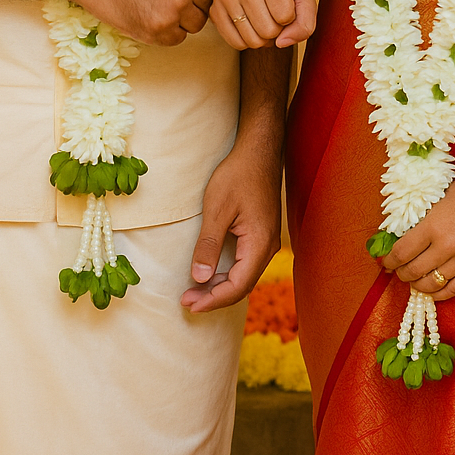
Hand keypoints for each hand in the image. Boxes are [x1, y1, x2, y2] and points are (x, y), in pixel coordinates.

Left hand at [180, 141, 281, 313]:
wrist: (259, 151)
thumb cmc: (238, 175)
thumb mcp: (217, 209)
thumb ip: (208, 245)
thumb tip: (199, 278)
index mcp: (259, 244)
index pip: (237, 286)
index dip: (212, 299)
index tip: (188, 303)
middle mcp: (268, 247)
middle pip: (242, 286)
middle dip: (214, 297)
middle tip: (186, 301)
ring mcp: (267, 241)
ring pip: (244, 276)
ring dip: (220, 286)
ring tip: (194, 290)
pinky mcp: (262, 234)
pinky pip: (246, 264)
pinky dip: (227, 273)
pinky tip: (211, 273)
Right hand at [210, 0, 316, 50]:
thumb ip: (305, 23)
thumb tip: (281, 43)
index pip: (285, 16)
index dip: (290, 18)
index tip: (285, 4)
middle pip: (268, 30)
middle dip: (277, 30)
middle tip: (274, 15)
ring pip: (252, 40)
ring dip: (263, 38)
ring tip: (264, 20)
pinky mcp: (214, 9)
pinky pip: (235, 43)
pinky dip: (247, 42)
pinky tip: (251, 26)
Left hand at [380, 178, 454, 299]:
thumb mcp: (439, 197)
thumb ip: (423, 215)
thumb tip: (403, 228)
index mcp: (432, 226)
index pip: (401, 252)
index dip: (389, 260)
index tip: (385, 262)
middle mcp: (445, 247)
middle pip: (413, 271)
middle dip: (401, 273)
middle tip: (398, 271)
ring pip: (431, 284)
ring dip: (417, 285)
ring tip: (413, 281)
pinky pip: (453, 290)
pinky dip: (438, 294)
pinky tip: (432, 290)